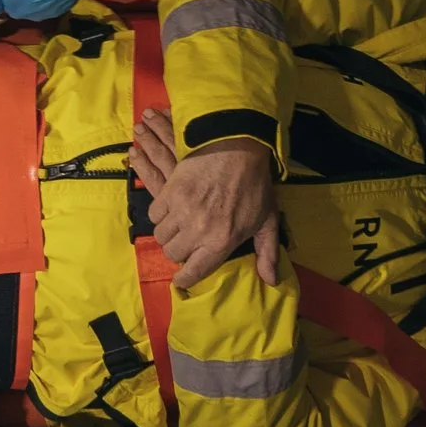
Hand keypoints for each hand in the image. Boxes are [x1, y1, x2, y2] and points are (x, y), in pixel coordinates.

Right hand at [134, 112, 280, 290]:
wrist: (237, 145)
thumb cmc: (254, 184)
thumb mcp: (267, 220)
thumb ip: (267, 252)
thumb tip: (271, 280)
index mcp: (222, 241)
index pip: (193, 271)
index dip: (184, 279)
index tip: (182, 278)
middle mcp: (199, 230)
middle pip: (173, 253)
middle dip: (179, 251)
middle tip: (186, 242)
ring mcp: (182, 211)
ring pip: (161, 235)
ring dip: (169, 232)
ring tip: (179, 225)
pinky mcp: (170, 192)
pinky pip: (155, 214)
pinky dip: (161, 213)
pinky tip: (173, 208)